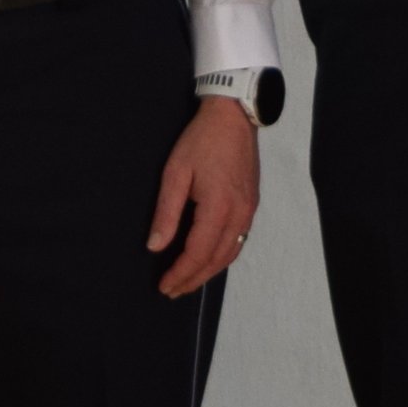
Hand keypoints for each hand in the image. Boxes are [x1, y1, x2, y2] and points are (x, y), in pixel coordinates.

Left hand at [146, 96, 261, 296]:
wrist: (234, 116)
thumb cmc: (201, 140)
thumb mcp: (176, 172)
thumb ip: (167, 212)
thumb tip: (155, 246)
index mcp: (218, 207)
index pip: (198, 253)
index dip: (180, 273)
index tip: (164, 286)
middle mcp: (239, 214)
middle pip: (216, 260)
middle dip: (193, 279)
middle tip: (172, 291)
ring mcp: (249, 210)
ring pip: (230, 254)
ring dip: (209, 272)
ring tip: (188, 281)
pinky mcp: (252, 205)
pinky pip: (239, 241)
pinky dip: (222, 257)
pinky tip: (209, 259)